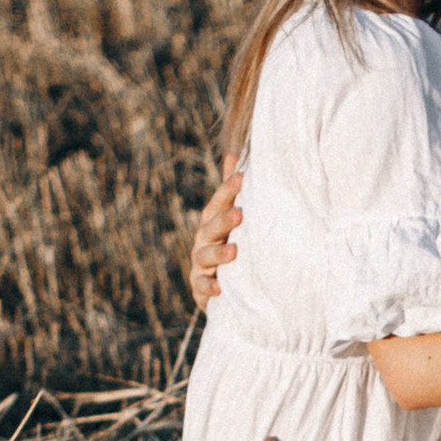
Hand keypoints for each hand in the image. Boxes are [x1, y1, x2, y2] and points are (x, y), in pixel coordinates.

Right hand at [186, 155, 245, 307]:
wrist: (220, 285)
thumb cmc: (227, 243)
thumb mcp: (229, 217)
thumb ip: (230, 191)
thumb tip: (234, 152)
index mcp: (212, 221)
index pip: (219, 202)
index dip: (228, 190)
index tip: (241, 177)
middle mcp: (203, 239)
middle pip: (211, 227)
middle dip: (225, 220)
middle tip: (240, 213)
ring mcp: (200, 263)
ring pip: (206, 256)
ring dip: (219, 254)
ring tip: (234, 252)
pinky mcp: (199, 287)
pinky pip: (202, 287)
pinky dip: (209, 287)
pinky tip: (219, 288)